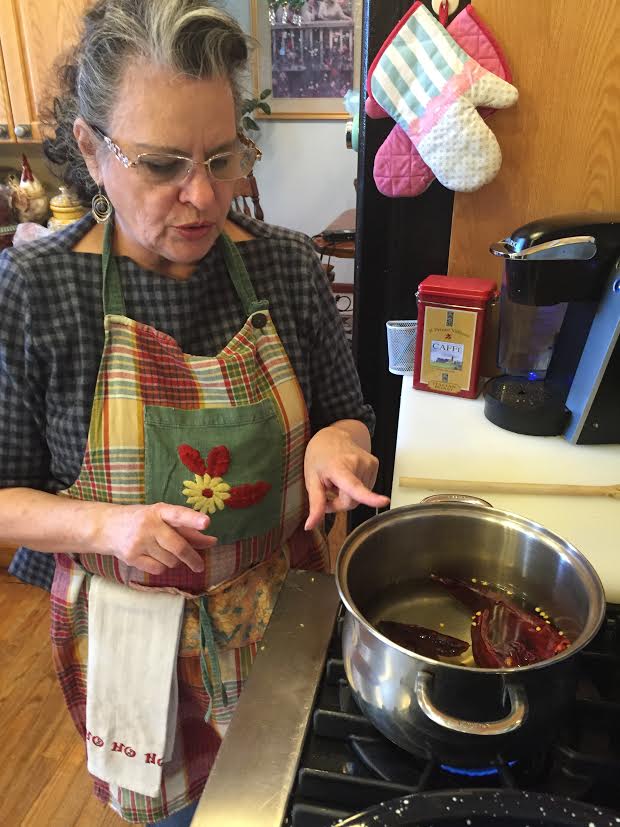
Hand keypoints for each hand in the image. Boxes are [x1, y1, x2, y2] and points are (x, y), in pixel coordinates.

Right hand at [97, 503, 215, 575]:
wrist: (107, 527)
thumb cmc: (142, 521)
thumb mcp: (163, 518)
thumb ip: (187, 530)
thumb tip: (212, 542)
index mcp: (159, 510)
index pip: (178, 514)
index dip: (193, 519)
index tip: (206, 523)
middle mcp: (149, 524)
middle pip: (178, 546)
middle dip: (192, 558)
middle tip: (199, 566)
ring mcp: (139, 541)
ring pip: (170, 561)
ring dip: (174, 561)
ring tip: (165, 552)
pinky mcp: (131, 557)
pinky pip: (158, 569)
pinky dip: (162, 567)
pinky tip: (154, 557)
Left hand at [304, 423, 389, 530]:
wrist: (332, 436)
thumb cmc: (319, 457)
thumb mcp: (311, 480)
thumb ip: (315, 504)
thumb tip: (310, 526)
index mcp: (339, 467)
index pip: (354, 486)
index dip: (369, 497)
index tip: (384, 501)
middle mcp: (357, 464)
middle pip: (353, 501)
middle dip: (340, 503)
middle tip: (328, 493)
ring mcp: (369, 464)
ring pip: (360, 497)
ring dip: (348, 495)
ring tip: (339, 482)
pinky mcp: (375, 465)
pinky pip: (366, 488)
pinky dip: (357, 488)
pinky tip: (349, 477)